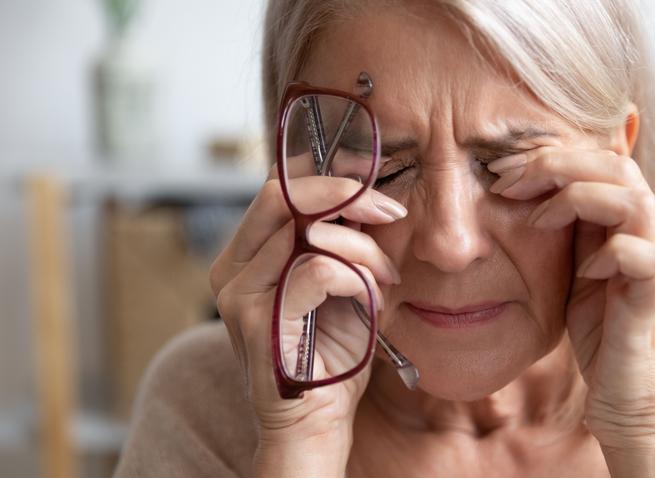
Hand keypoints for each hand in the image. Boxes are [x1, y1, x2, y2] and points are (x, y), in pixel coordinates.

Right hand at [209, 162, 405, 475]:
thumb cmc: (331, 355)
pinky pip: (318, 270)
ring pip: (307, 232)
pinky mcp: (257, 320)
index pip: (278, 188)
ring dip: (363, 249)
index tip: (373, 186)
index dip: (328, 176)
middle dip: (347, 195)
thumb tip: (368, 194)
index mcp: (248, 256)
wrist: (316, 425)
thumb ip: (341, 241)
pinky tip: (371, 299)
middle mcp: (232, 269)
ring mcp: (239, 294)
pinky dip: (357, 278)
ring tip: (385, 277)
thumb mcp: (341, 284)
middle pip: (282, 194)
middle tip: (389, 212)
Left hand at [488, 147, 654, 474]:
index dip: (551, 157)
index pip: (600, 161)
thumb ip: (570, 232)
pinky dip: (607, 252)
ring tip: (535, 218)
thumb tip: (529, 192)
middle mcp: (654, 233)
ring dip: (574, 198)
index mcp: (633, 223)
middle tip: (506, 181)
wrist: (633, 402)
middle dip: (554, 164)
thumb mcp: (577, 273)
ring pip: (630, 197)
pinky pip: (641, 254)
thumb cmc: (603, 337)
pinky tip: (583, 270)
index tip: (502, 170)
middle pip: (615, 165)